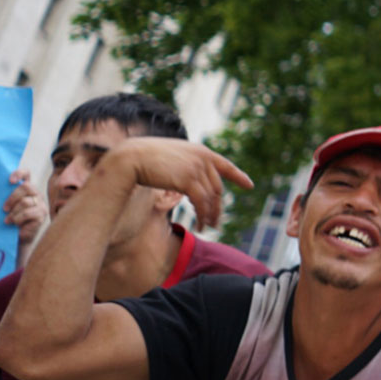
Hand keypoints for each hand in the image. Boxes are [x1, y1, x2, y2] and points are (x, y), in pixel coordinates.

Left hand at [3, 171, 44, 245]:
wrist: (17, 236)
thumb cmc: (10, 219)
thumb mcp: (7, 206)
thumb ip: (4, 197)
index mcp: (26, 189)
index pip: (26, 174)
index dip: (19, 174)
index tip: (10, 181)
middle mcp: (35, 194)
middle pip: (27, 187)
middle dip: (12, 197)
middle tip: (4, 208)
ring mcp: (41, 203)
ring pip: (25, 201)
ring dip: (13, 211)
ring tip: (7, 220)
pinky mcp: (42, 214)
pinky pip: (28, 212)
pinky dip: (18, 218)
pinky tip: (12, 223)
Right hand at [107, 138, 253, 228]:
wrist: (131, 157)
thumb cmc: (145, 158)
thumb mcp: (172, 157)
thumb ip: (186, 165)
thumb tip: (192, 181)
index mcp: (201, 151)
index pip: (225, 165)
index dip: (238, 176)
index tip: (249, 185)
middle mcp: (203, 158)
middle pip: (217, 188)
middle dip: (217, 207)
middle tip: (216, 222)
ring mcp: (197, 168)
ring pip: (211, 198)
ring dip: (210, 215)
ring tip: (207, 228)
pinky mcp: (189, 180)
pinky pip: (202, 203)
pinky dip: (203, 217)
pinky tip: (200, 227)